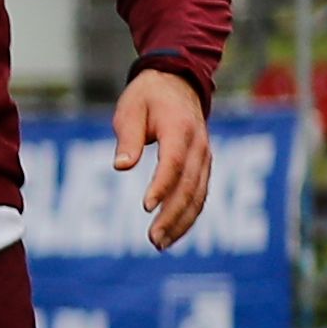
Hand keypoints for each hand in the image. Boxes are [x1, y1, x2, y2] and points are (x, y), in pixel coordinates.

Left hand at [115, 63, 216, 250]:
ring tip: (160, 243)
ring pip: (199, 196)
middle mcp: (199, 147)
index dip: (162, 187)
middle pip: (189, 187)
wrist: (177, 84)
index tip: (145, 207)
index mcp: (180, 130)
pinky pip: (201, 194)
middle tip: (153, 239)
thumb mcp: (130, 110)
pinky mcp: (204, 166)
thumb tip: (121, 167)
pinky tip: (174, 233)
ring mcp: (205, 158)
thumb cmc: (147, 98)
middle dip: (172, 215)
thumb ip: (128, 139)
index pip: (173, 164)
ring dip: (182, 222)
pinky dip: (190, 215)